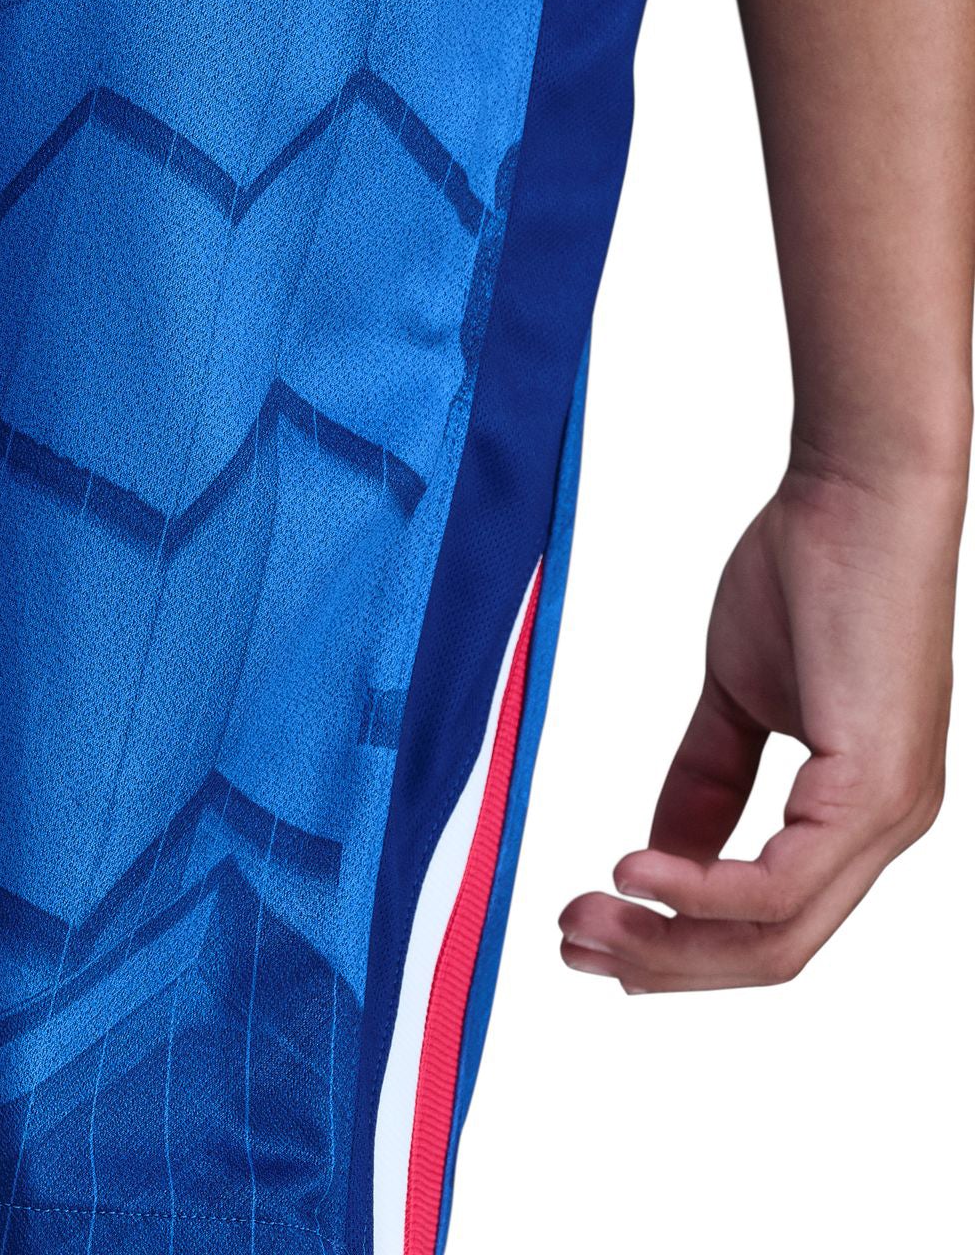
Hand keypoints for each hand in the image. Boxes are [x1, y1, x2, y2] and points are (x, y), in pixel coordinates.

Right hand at [559, 458, 959, 991]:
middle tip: (572, 944)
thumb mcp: (737, 696)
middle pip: (770, 953)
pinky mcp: (875, 788)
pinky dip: (699, 893)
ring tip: (587, 919)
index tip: (597, 932)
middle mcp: (883, 833)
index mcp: (853, 815)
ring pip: (776, 937)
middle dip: (660, 962)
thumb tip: (660, 854)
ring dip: (668, 942)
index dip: (680, 947)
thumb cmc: (810, 572)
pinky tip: (631, 871)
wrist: (857, 497)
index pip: (770, 924)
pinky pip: (780, 883)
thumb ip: (706, 778)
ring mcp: (888, 817)